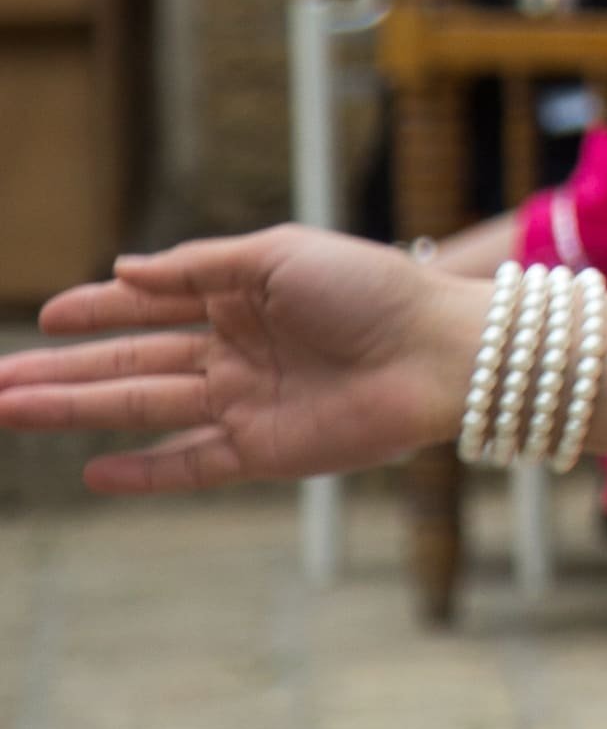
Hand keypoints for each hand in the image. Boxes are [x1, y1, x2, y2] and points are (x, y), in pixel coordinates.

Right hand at [0, 230, 468, 493]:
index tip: (46, 316)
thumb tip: (123, 267)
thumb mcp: (279, 255)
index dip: (98, 310)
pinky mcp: (267, 450)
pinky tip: (91, 473)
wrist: (441, 352)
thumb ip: (200, 266)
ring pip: (142, 408)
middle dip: (60, 371)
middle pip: (130, 363)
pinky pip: (191, 466)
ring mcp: (248, 402)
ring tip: (10, 411)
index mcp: (241, 298)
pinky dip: (143, 472)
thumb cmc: (373, 289)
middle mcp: (236, 352)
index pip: (152, 305)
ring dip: (75, 412)